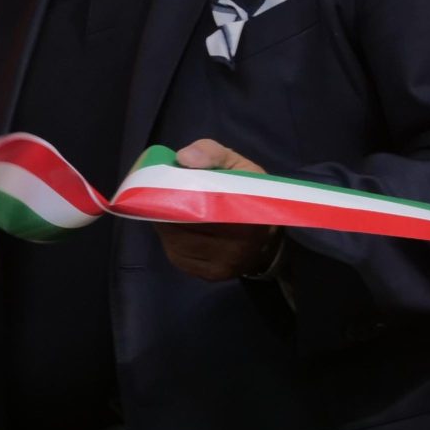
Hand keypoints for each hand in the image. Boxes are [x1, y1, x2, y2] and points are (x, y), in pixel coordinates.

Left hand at [158, 139, 283, 282]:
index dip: (175, 192)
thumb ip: (213, 154)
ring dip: (165, 221)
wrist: (268, 239)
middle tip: (161, 189)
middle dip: (166, 205)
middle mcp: (233, 252)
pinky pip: (176, 252)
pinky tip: (177, 225)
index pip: (198, 207)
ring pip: (174, 240)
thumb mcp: (240, 166)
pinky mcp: (203, 275)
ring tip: (170, 205)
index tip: (166, 179)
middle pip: (180, 225)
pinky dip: (171, 236)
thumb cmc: (250, 195)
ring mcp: (216, 268)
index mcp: (247, 222)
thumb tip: (183, 158)